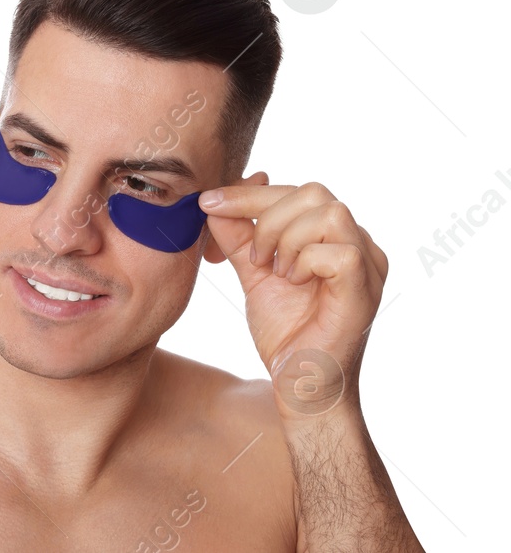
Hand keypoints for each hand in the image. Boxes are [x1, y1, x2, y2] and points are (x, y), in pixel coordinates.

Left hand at [199, 183, 388, 417]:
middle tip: (253, 257)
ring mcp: (368, 265)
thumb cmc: (286, 332)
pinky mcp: (365, 290)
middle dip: (266, 215)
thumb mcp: (254, 273)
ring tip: (274, 271)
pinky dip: (304, 262)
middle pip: (314, 192)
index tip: (209, 203)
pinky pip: (339, 253)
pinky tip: (293, 283)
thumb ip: (238, 237)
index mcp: (336, 237)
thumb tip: (215, 203)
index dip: (250, 194)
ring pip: (329, 214)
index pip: (299, 192)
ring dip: (287, 239)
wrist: (300, 384)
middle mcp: (360, 244)